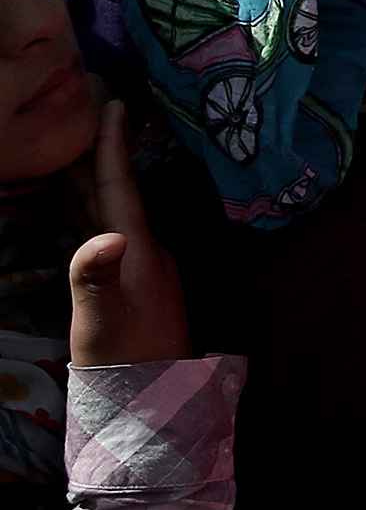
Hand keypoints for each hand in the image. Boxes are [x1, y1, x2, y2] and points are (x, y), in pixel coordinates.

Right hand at [65, 104, 186, 369]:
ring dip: (88, 178)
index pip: (121, 189)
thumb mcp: (102, 326)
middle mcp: (148, 252)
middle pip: (115, 191)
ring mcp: (143, 266)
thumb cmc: (125, 368)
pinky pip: (106, 230)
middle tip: (83, 109)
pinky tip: (73, 204)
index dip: (112, 147)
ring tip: (67, 145)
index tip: (114, 104)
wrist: (155, 404)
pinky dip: (86, 209)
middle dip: (97, 150)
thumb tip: (107, 238)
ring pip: (109, 210)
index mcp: (141, 253)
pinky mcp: (135, 282)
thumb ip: (97, 282)